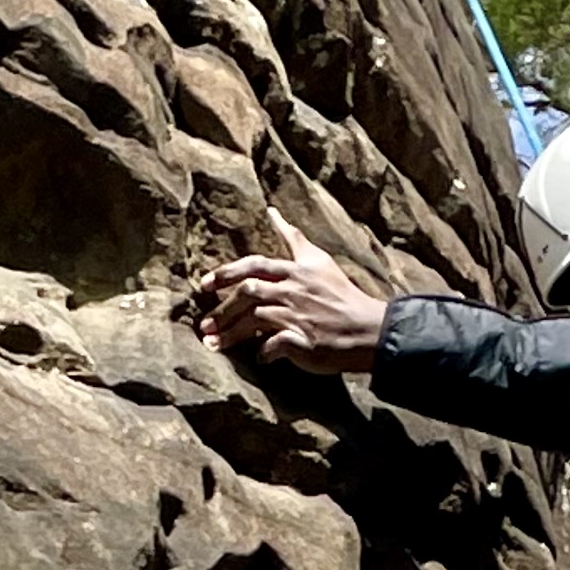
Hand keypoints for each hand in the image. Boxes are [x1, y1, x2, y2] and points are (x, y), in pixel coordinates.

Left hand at [194, 236, 386, 376]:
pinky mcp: (303, 342)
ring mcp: (297, 316)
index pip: (253, 266)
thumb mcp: (317, 260)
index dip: (226, 274)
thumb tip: (272, 212)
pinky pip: (274, 347)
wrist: (366, 328)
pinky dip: (262, 353)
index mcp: (294, 271)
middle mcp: (292, 291)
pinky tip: (258, 357)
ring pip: (255, 321)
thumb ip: (292, 238)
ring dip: (231, 334)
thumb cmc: (341, 294)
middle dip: (222, 309)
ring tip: (213, 345)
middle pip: (248, 293)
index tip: (203, 285)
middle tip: (204, 323)